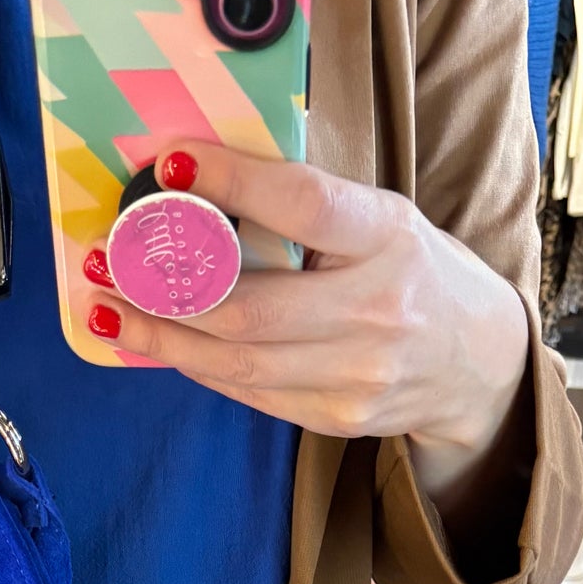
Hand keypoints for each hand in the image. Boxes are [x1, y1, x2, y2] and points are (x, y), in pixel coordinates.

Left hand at [90, 142, 531, 503]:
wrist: (475, 361)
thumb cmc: (410, 271)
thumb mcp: (379, 221)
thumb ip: (305, 210)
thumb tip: (196, 185)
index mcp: (388, 236)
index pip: (301, 204)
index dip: (230, 183)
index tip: (168, 164)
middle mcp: (377, 309)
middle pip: (248, 307)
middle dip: (162, 289)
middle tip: (107, 263)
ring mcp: (358, 375)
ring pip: (236, 362)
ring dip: (160, 338)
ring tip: (108, 312)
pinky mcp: (337, 419)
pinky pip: (248, 392)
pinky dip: (196, 365)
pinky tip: (159, 344)